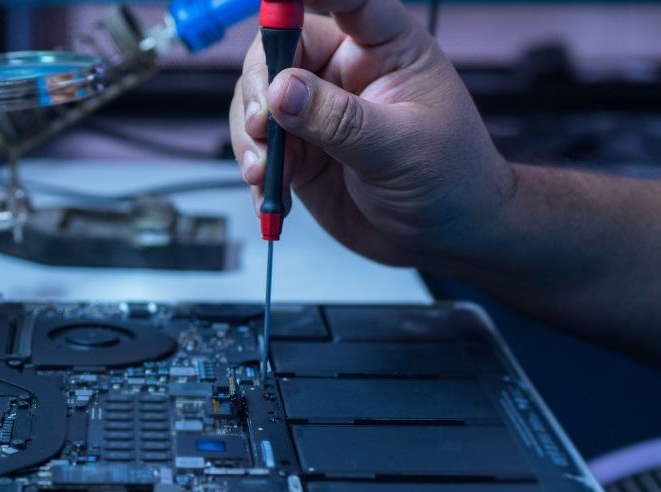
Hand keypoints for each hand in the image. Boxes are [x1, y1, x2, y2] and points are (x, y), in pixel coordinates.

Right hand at [230, 0, 515, 267]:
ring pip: (259, 97)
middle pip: (280, 48)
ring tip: (266, 172)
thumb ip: (340, 119)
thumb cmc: (448, 179)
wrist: (443, 235)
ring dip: (252, 135)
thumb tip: (283, 89)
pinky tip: (269, 193)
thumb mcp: (399, 148)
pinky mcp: (300, 147)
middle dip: (261, 86)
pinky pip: (258, 144)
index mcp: (385, 46)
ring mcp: (318, 108)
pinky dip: (255, 168)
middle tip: (263, 126)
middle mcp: (345, 69)